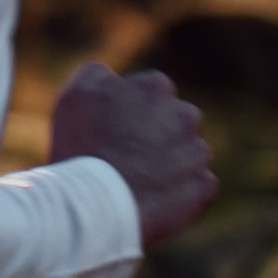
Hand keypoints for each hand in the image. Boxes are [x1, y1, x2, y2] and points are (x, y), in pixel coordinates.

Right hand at [49, 59, 215, 247]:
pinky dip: (180, 193)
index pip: (150, 94)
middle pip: (174, 122)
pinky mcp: (203, 186)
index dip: (130, 114)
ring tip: (137, 184)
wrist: (97, 203)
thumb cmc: (81, 147)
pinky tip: (154, 200)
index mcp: (155, 87)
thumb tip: (110, 76)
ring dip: (170, 165)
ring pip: (187, 155)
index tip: (113, 133)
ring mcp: (197, 151)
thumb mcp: (75, 96)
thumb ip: (95, 74)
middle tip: (126, 159)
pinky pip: (197, 186)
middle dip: (156, 136)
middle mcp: (185, 114)